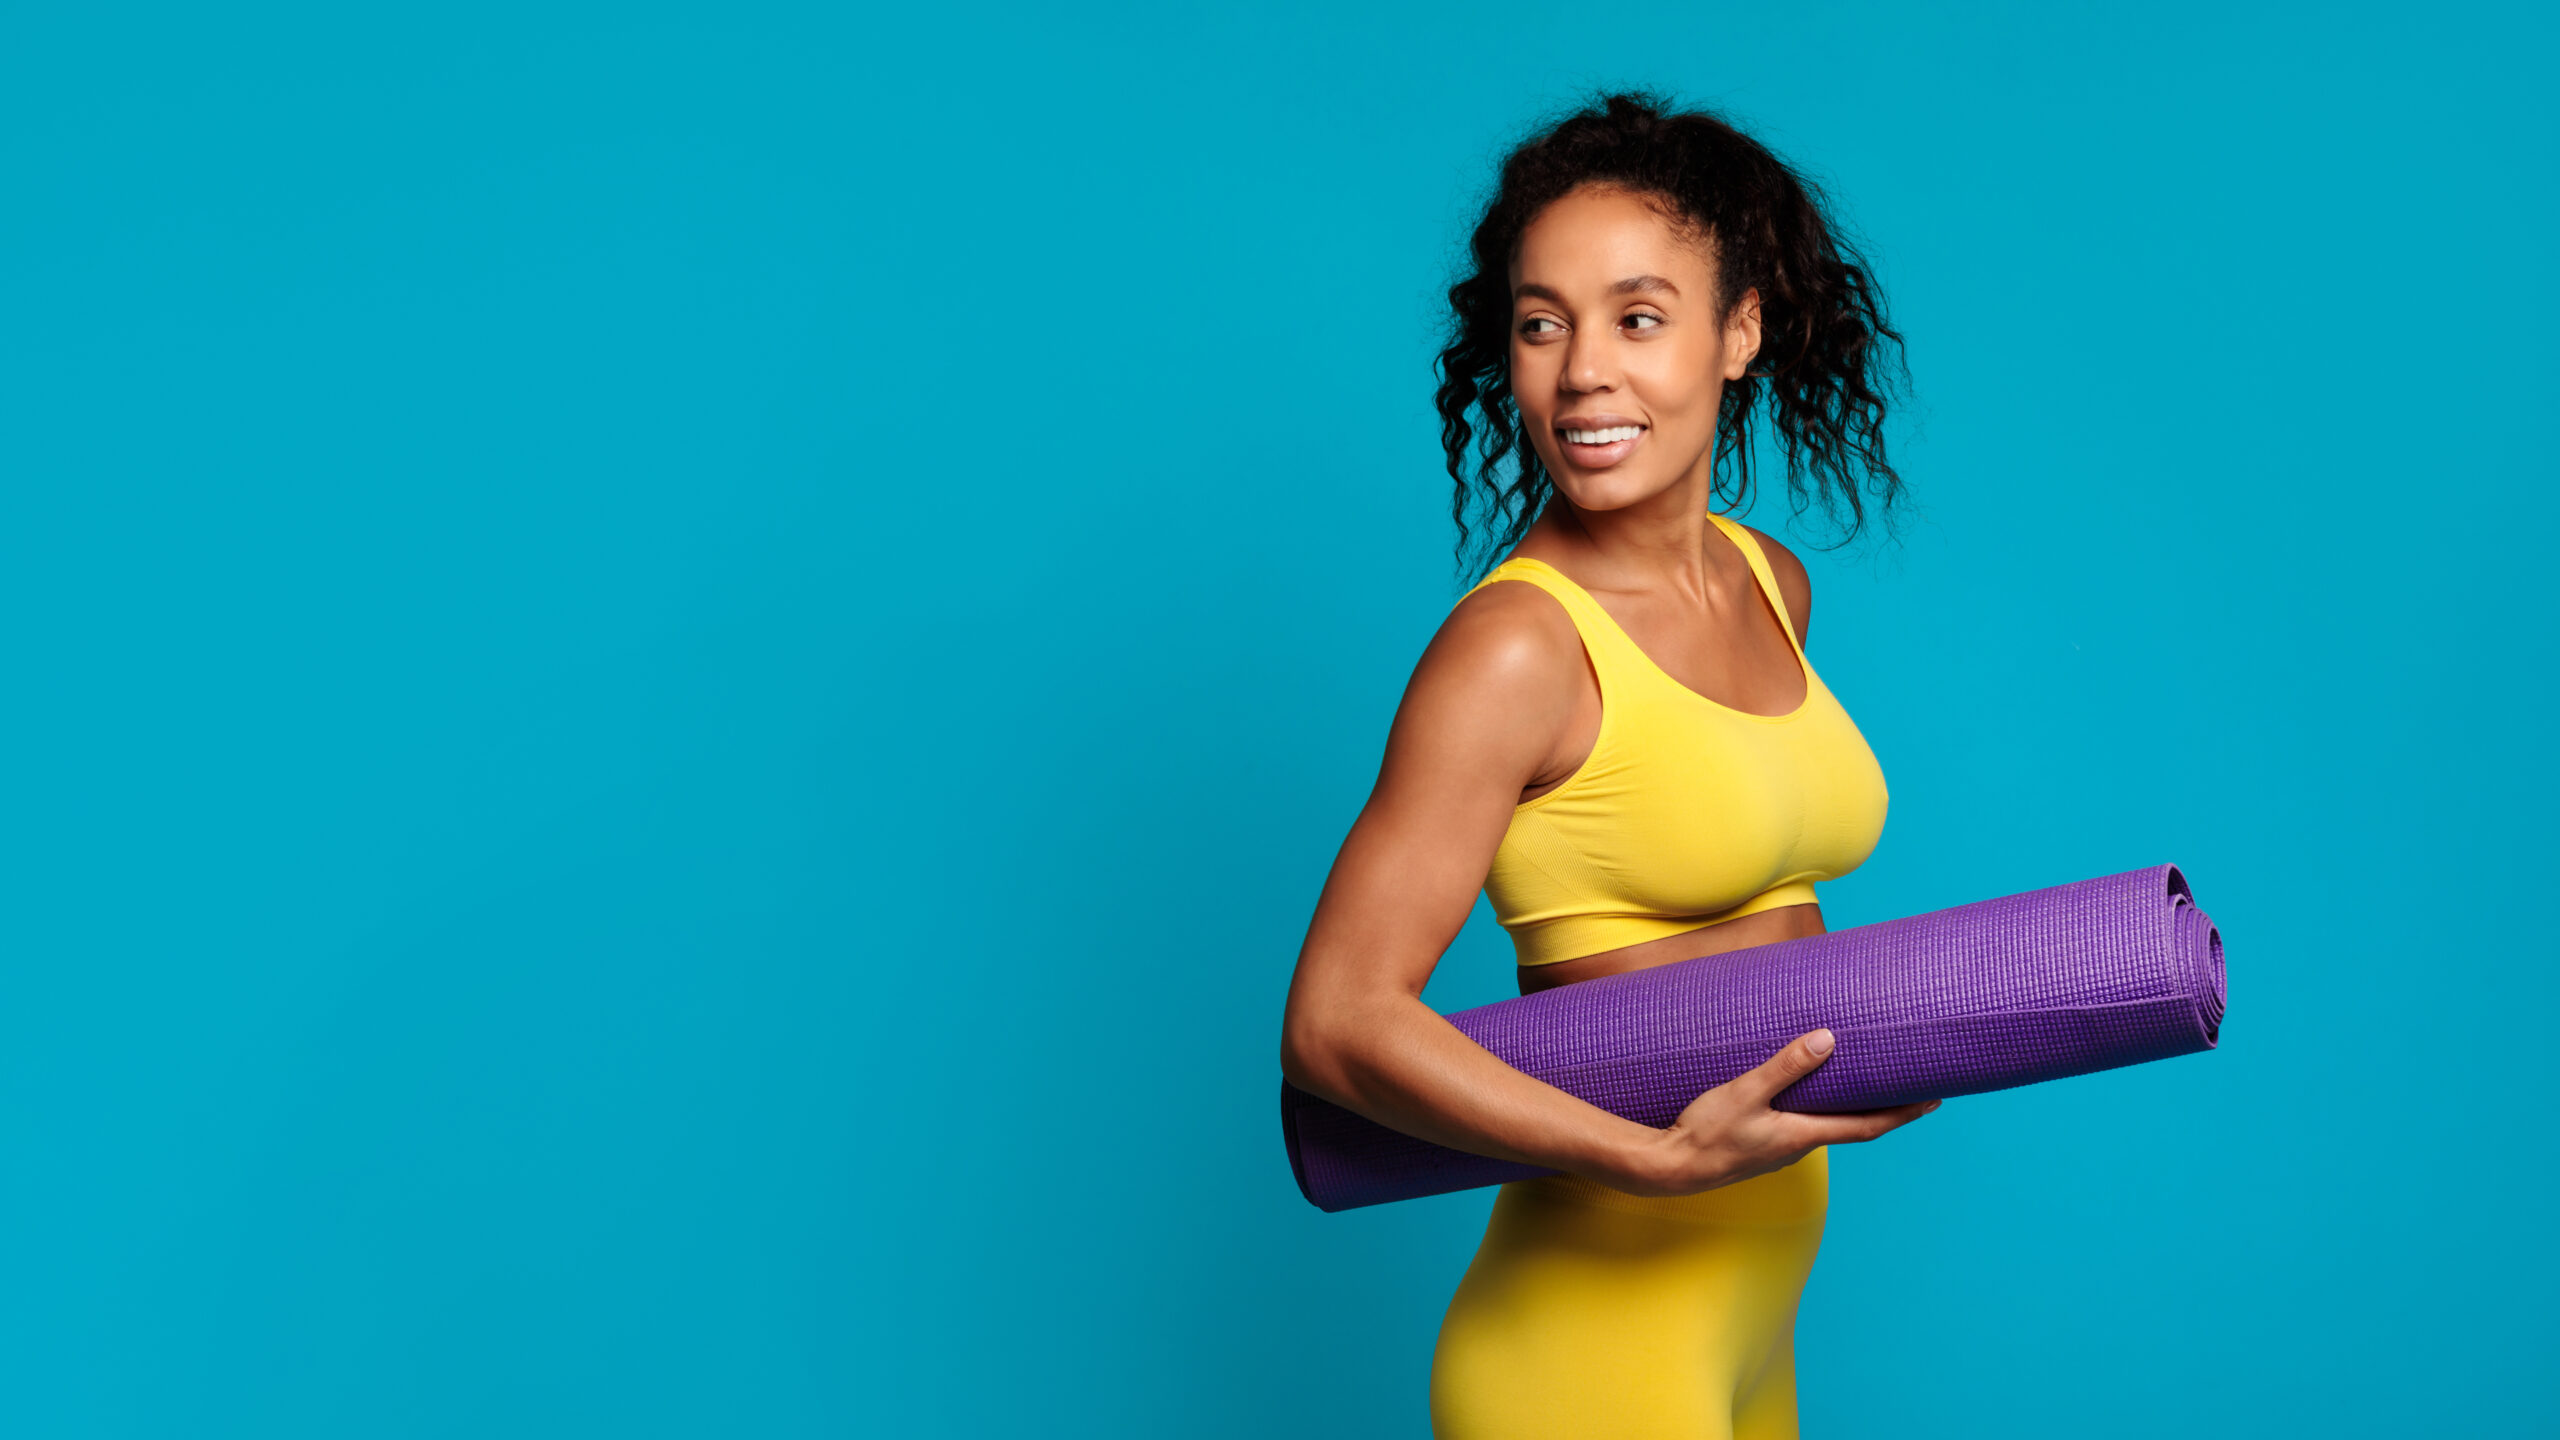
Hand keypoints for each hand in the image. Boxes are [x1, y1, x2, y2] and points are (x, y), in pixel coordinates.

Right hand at [1610, 1028, 1939, 1196]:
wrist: (1669, 1168)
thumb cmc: (1705, 1135)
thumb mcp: (1744, 1094)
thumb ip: (1785, 1067)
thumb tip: (1827, 1040)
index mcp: (1802, 1136)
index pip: (1867, 1126)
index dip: (1903, 1113)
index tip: (1935, 1100)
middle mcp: (1798, 1145)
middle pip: (1855, 1125)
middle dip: (1887, 1106)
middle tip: (1912, 1083)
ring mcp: (1780, 1147)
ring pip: (1828, 1123)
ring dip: (1853, 1105)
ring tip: (1867, 1078)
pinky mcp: (1762, 1143)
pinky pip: (1803, 1122)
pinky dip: (1822, 1106)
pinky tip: (1812, 1090)